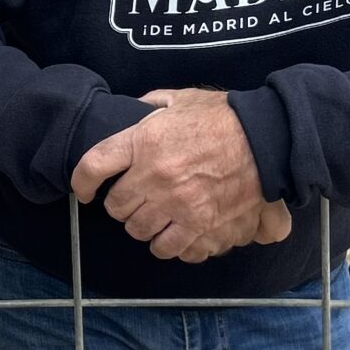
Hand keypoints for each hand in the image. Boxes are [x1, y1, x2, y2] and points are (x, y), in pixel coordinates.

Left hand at [71, 88, 279, 262]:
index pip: (94, 166)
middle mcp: (155, 177)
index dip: (83, 182)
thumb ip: (151, 106)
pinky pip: (172, 249)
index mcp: (144, 142)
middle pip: (117, 208)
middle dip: (123, 205)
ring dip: (145, 227)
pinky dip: (172, 245)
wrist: (267, 138)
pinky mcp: (202, 226)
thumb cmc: (225, 117)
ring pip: (141, 233)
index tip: (85, 191)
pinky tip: (178, 234)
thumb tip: (134, 111)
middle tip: (136, 200)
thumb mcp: (181, 100)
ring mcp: (178, 205)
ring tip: (156, 219)